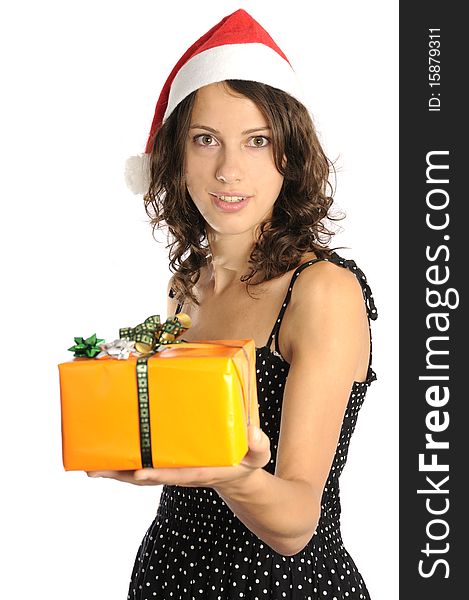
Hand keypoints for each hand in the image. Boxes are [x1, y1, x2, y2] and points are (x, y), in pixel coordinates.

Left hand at [86, 424, 270, 488]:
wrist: (237, 476)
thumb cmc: (245, 463)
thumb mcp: (257, 454)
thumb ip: (257, 444)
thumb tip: (251, 431)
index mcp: (200, 471)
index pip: (176, 474)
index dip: (157, 474)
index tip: (139, 472)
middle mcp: (179, 472)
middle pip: (146, 476)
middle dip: (119, 474)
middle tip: (92, 470)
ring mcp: (171, 468)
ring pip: (138, 472)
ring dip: (114, 469)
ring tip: (88, 465)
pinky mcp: (167, 462)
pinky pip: (142, 461)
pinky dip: (123, 461)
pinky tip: (106, 454)